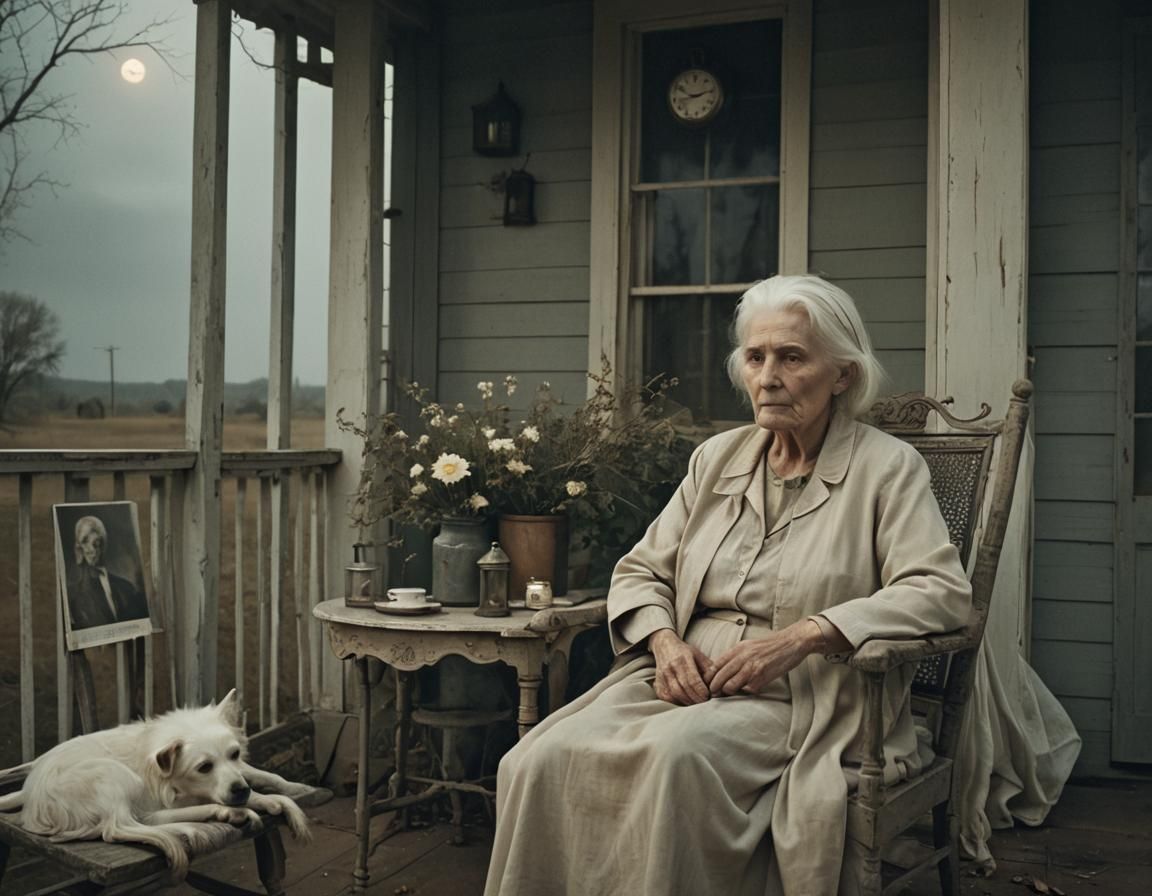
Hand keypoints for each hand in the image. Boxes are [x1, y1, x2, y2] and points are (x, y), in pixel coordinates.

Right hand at [649, 629, 715, 704]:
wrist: (664, 646)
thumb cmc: (685, 652)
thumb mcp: (699, 655)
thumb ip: (709, 668)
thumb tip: (719, 683)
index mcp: (683, 658)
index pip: (692, 679)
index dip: (701, 691)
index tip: (708, 696)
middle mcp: (671, 667)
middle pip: (684, 688)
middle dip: (696, 699)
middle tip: (705, 703)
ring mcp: (662, 675)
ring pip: (675, 694)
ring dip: (688, 702)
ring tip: (697, 703)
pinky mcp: (658, 683)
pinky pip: (667, 697)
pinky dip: (677, 702)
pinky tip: (685, 702)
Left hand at [708, 620, 822, 696]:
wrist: (791, 643)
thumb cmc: (769, 646)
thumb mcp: (748, 646)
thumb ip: (734, 656)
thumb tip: (720, 669)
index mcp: (737, 649)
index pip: (715, 666)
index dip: (708, 678)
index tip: (708, 684)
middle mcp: (742, 658)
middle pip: (719, 678)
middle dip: (714, 688)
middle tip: (714, 694)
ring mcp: (752, 668)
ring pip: (730, 686)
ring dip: (728, 692)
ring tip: (730, 694)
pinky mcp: (762, 678)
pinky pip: (747, 691)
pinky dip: (746, 692)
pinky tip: (748, 690)